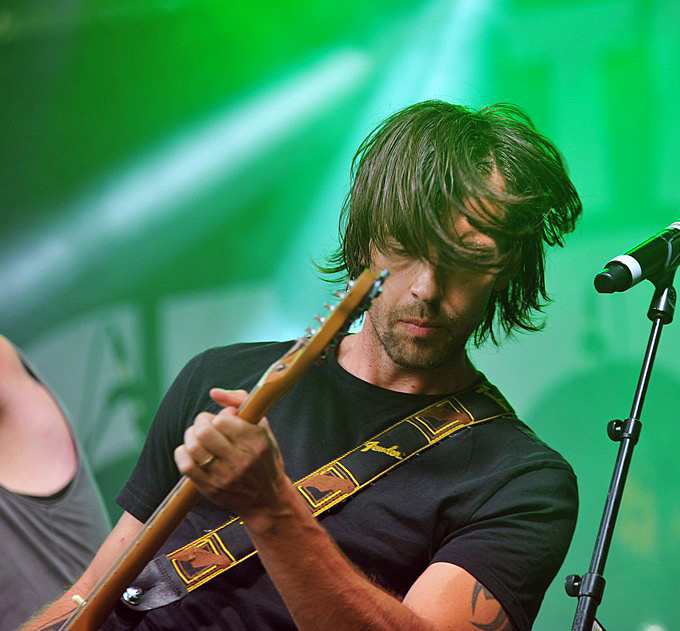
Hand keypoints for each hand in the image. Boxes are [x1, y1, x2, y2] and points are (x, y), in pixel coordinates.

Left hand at [174, 388, 288, 519]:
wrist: (267, 500)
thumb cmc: (264, 458)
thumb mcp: (262, 428)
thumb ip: (241, 402)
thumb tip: (214, 392)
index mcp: (257, 442)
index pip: (223, 419)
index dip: (221, 415)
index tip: (228, 419)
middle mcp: (241, 461)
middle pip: (204, 432)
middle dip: (202, 422)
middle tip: (208, 425)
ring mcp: (224, 477)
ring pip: (192, 447)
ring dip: (191, 436)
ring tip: (199, 437)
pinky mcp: (210, 489)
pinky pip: (185, 465)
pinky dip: (183, 452)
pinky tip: (192, 450)